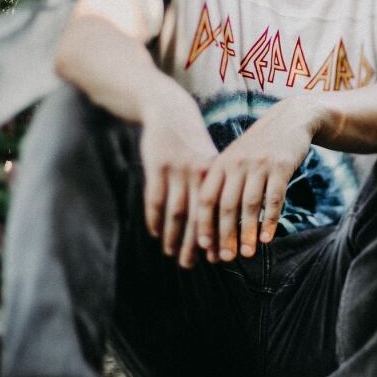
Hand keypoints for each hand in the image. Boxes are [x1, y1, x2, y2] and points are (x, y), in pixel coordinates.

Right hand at [139, 91, 217, 268]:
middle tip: (188, 264)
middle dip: (192, 243)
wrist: (170, 112)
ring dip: (171, 235)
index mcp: (215, 173)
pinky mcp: (156, 167)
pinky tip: (154, 233)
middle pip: (197, 216)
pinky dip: (154, 219)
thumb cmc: (191, 142)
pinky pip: (154, 199)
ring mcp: (177, 170)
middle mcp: (199, 173)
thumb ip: (213, 187)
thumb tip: (222, 223)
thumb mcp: (208, 160)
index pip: (217, 212)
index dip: (215, 236)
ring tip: (169, 253)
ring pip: (175, 211)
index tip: (215, 258)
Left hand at [196, 98, 320, 262]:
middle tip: (225, 258)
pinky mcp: (281, 166)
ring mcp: (259, 164)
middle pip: (227, 204)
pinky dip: (270, 220)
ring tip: (247, 254)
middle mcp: (236, 163)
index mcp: (220, 164)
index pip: (206, 197)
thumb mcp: (235, 160)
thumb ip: (223, 185)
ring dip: (248, 232)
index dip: (204, 223)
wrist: (290, 119)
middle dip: (225, 234)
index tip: (203, 247)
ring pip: (250, 204)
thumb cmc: (258, 148)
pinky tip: (268, 239)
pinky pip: (274, 197)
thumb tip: (212, 225)